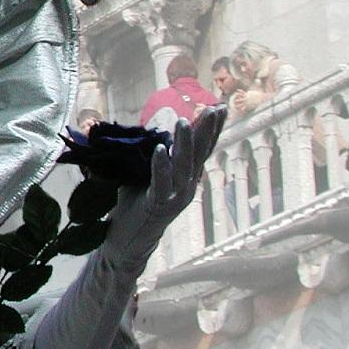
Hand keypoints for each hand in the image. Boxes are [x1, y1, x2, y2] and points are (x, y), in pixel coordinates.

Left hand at [102, 108, 226, 270]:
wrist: (127, 240)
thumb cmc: (136, 204)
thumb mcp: (147, 175)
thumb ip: (155, 158)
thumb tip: (153, 134)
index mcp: (186, 177)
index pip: (202, 149)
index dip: (212, 129)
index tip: (220, 107)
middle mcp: (186, 186)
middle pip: (200, 154)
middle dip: (207, 130)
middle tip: (214, 108)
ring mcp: (175, 197)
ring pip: (183, 166)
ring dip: (184, 143)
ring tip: (183, 121)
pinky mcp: (158, 205)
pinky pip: (161, 182)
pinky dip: (160, 165)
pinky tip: (159, 148)